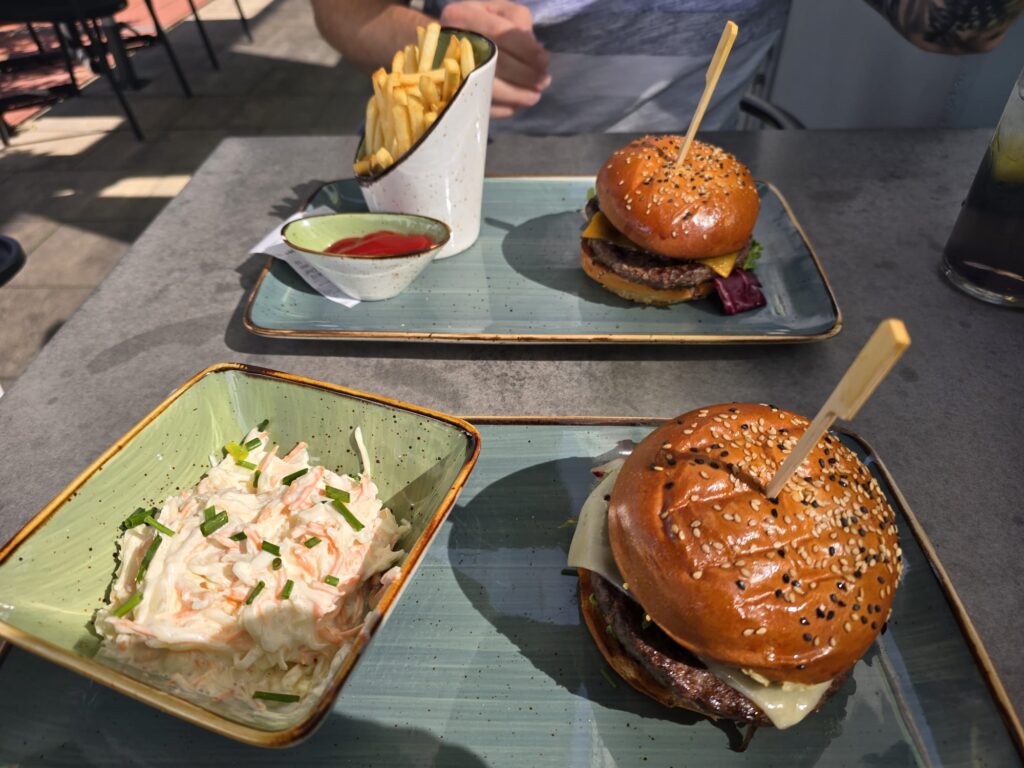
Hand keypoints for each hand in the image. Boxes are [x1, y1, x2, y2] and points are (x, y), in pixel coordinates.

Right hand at [439, 1, 550, 117]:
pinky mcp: (451, 92)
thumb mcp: (498, 11)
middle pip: (494, 62)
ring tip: (533, 97)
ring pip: (486, 86)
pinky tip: (514, 105)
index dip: (525, 48)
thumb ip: (518, 22)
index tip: (544, 62)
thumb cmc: (479, 24)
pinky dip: (500, 108)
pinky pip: (477, 103)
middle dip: (523, 75)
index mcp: (462, 15)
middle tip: (542, 83)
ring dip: (515, 95)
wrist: (443, 43)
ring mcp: (448, 69)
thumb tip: (536, 54)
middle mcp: (451, 40)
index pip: (499, 32)